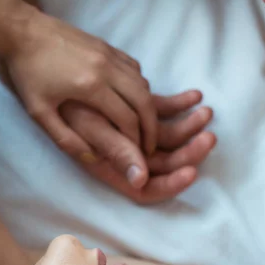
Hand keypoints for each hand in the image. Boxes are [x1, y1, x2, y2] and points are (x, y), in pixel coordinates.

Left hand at [3, 9, 156, 157]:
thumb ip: (66, 139)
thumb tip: (93, 158)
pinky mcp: (107, 46)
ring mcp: (109, 54)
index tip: (139, 153)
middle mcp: (106, 68)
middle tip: (149, 145)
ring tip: (143, 126)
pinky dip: (140, 87)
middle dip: (150, 127)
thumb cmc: (28, 74)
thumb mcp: (40, 113)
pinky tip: (132, 100)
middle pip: (143, 102)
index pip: (127, 119)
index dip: (137, 140)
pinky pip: (134, 69)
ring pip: (142, 84)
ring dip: (147, 108)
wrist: (22, 31)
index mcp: (91, 87)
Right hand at [60, 91, 215, 203]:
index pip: (148, 188)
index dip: (171, 184)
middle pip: (165, 163)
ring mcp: (136, 133)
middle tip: (209, 136)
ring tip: (206, 112)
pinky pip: (164, 113)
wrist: (56, 75)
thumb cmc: (65, 106)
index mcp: (116, 168)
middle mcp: (128, 155)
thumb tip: (141, 181)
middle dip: (189, 152)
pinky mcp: (140, 111)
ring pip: (169, 138)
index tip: (192, 171)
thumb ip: (117, 153)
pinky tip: (195, 95)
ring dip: (189, 126)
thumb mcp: (90, 129)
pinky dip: (179, 105)